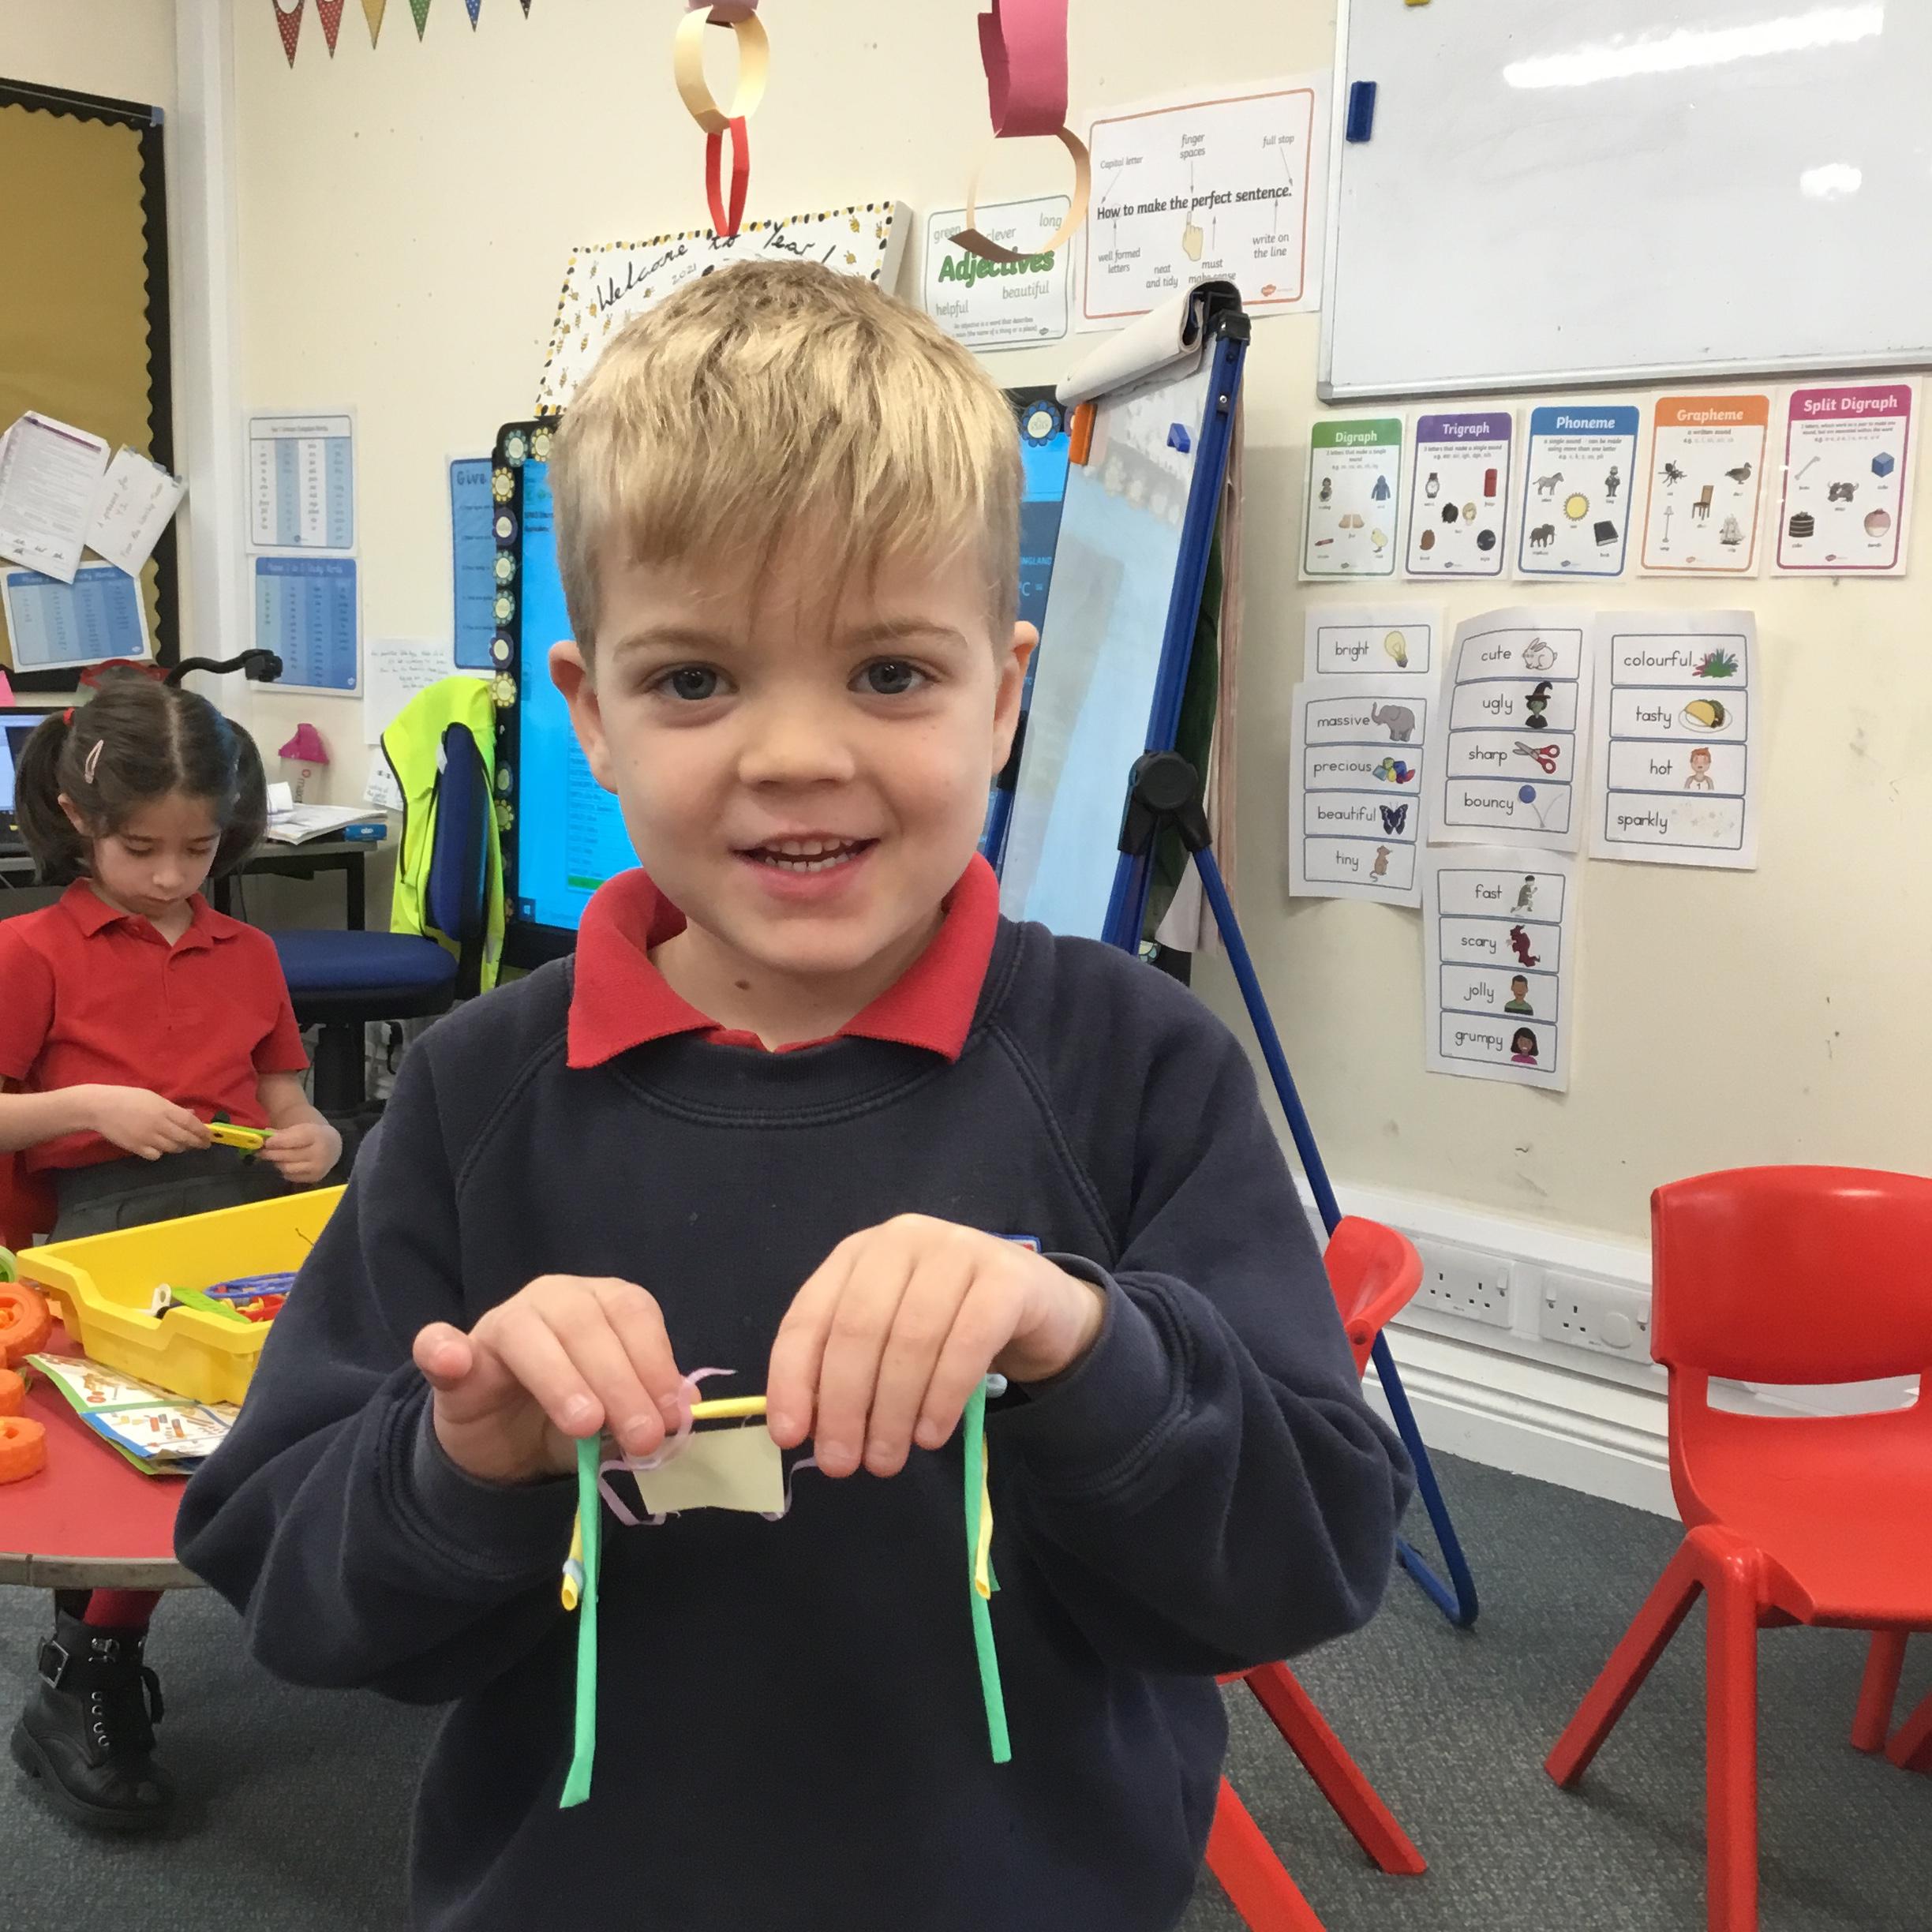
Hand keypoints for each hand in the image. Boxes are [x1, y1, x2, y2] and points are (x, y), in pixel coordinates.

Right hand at [87, 1086, 212, 1161]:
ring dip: (180, 1147)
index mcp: (164, 1109)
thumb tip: (192, 1115)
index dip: (202, 1132)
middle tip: (203, 1145)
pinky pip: (156, 1155)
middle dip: (197, 1143)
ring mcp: (147, 1138)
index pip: (190, 1123)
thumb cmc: (128, 1098)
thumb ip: (173, 1108)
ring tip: (183, 1144)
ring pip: (173, 1148)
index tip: (210, 1136)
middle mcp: (159, 1125)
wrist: (100, 1107)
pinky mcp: (136, 1148)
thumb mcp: (153, 1098)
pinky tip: (160, 1147)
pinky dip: (161, 1152)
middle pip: (185, 1138)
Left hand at [258, 1119, 340, 1185]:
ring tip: (272, 1157)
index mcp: (317, 1136)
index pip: (293, 1140)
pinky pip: (291, 1176)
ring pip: (287, 1167)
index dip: (277, 1142)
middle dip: (271, 1153)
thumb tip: (264, 1136)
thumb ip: (282, 1133)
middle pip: (288, 1155)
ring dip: (277, 1162)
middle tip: (260, 1151)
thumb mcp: (301, 1129)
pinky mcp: (314, 1178)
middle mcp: (320, 1153)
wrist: (333, 1147)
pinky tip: (285, 1164)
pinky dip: (284, 1170)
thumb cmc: (313, 1136)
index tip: (266, 1142)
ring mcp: (318, 1168)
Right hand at [412, 1277, 686, 1485]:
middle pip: (587, 1324)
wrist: (505, 1446)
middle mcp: (552, 1300)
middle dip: (621, 1382)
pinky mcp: (453, 1360)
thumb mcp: (618, 1417)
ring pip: (528, 1334)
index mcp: (600, 1303)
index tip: (672, 1414)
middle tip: (642, 1436)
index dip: (656, 1362)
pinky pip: (439, 1344)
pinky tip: (454, 1362)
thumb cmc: (572, 1417)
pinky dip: (442, 1348)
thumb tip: (685, 1409)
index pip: (633, 1313)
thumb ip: (649, 1406)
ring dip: (561, 1378)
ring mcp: (499, 1325)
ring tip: (585, 1424)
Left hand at [767, 1216, 1105, 1479]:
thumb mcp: (888, 1340)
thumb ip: (846, 1370)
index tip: (789, 1435)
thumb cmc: (946, 1326)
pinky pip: (967, 1344)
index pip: (810, 1315)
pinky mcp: (1006, 1278)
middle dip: (844, 1405)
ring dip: (892, 1412)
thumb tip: (804, 1430)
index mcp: (859, 1253)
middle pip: (858, 1328)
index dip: (793, 1378)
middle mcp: (903, 1240)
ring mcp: (958, 1250)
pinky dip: (942, 1397)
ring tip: (886, 1460)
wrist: (1037, 1305)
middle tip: (842, 1464)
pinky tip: (930, 1435)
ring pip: (911, 1339)